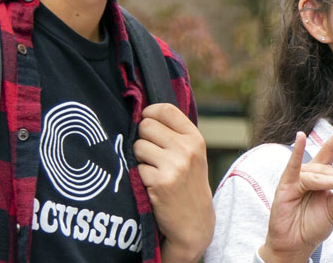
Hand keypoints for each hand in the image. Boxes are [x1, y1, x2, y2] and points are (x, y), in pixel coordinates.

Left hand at [135, 103, 213, 262]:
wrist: (194, 222)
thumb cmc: (188, 185)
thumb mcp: (192, 155)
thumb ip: (175, 134)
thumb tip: (145, 112)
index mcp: (195, 138)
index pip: (165, 109)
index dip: (149, 113)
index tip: (147, 123)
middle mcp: (187, 149)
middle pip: (146, 126)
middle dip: (143, 139)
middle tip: (152, 155)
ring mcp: (174, 165)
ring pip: (138, 146)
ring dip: (140, 159)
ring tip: (155, 172)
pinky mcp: (160, 182)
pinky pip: (137, 168)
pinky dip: (141, 177)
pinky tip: (153, 187)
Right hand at [260, 116, 332, 262]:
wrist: (296, 244)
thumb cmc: (313, 225)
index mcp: (322, 176)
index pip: (332, 152)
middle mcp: (310, 174)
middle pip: (330, 167)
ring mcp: (297, 179)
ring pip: (319, 174)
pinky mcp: (286, 186)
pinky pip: (293, 168)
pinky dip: (297, 152)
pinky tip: (301, 137)